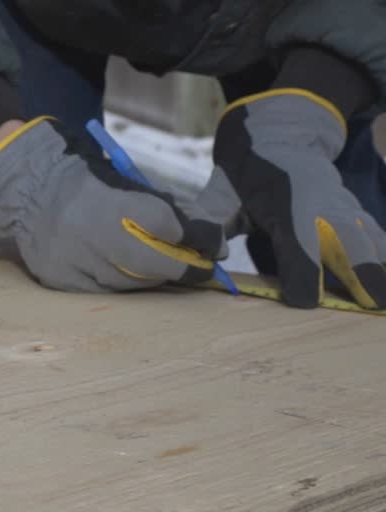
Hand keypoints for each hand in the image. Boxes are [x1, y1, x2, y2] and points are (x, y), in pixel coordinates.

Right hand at [0, 117, 222, 292]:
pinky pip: (101, 292)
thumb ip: (162, 210)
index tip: (212, 253)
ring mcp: (74, 259)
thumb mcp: (126, 186)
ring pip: (128, 283)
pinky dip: (119, 286)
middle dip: (180, 269)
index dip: (197, 242)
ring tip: (158, 270)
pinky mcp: (60, 278)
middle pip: (152, 263)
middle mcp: (93, 232)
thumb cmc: (89, 187)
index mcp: (113, 199)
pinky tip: (123, 274)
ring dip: (150, 279)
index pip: (168, 226)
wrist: (30, 192)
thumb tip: (204, 240)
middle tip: (197, 270)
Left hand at [213, 90, 385, 309]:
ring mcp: (346, 209)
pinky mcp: (358, 214)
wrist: (279, 140)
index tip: (304, 302)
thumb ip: (209, 221)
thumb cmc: (245, 176)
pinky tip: (383, 288)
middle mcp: (323, 207)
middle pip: (351, 244)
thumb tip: (210, 251)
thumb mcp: (219, 193)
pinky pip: (379, 238)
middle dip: (362, 275)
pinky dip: (384, 259)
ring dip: (380, 271)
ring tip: (381, 303)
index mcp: (286, 204)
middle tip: (370, 306)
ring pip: (373, 242)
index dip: (304, 275)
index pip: (300, 246)